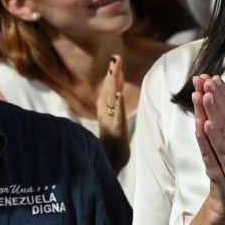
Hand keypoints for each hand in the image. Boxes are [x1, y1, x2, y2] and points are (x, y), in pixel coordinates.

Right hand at [97, 55, 129, 170]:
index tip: (116, 59)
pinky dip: (116, 105)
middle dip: (113, 74)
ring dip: (113, 85)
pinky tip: (118, 95)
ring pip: (111, 101)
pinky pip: (115, 116)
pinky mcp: (115, 132)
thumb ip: (113, 108)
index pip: (109, 90)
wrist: (111, 166)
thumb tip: (116, 91)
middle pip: (109, 91)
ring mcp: (110, 122)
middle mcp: (106, 115)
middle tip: (116, 58)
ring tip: (116, 70)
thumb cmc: (112, 145)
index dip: (112, 75)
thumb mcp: (113, 124)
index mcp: (106, 112)